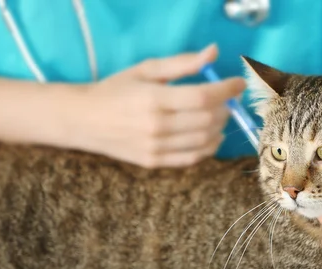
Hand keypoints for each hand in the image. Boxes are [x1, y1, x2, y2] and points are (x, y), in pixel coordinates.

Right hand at [67, 44, 245, 167]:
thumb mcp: (145, 69)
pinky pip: (192, 158)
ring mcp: (156, 147)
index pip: (202, 96)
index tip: (239, 83)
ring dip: (220, 127)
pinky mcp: (155, 162)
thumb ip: (182, 63)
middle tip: (228, 99)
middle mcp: (156, 126)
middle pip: (207, 119)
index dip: (226, 90)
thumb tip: (213, 53)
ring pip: (204, 140)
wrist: (83, 120)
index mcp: (153, 99)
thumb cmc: (116, 90)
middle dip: (226, 107)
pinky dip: (209, 147)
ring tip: (221, 115)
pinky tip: (212, 135)